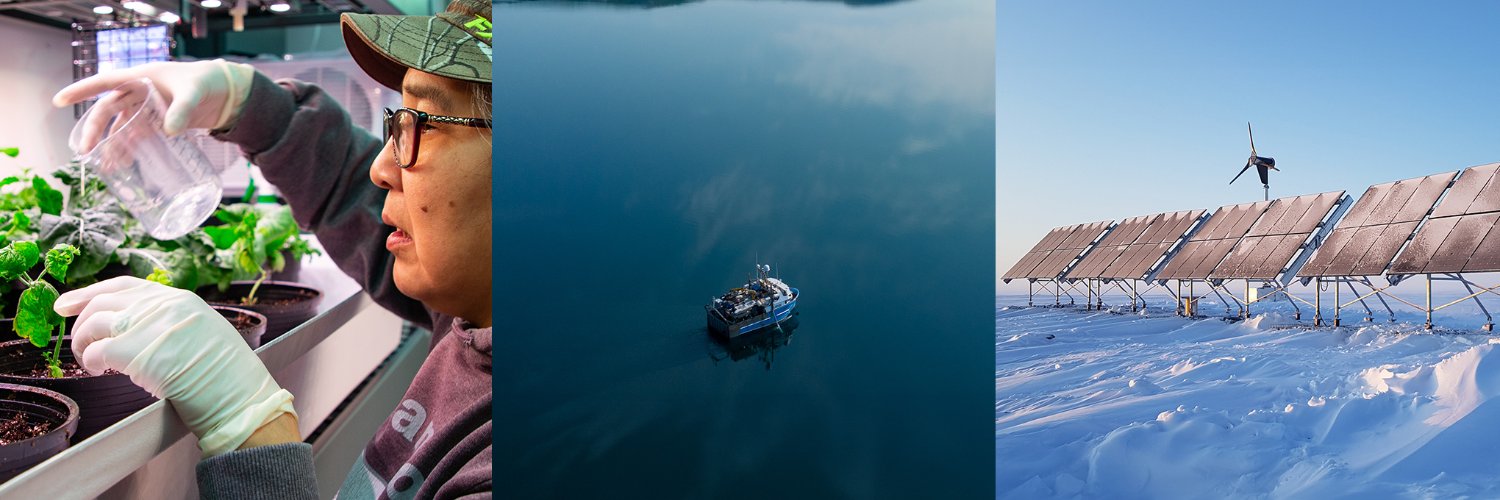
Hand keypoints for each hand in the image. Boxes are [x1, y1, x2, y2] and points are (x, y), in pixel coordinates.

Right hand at [52, 59, 256, 146]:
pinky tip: (124, 165)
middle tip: (86, 151)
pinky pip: (138, 135)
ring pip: (121, 126)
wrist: (228, 92)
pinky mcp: (160, 122)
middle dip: (94, 130)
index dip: (81, 90)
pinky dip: (130, 148)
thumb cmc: (209, 83)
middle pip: (108, 110)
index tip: (58, 100)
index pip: (105, 82)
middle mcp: (140, 92)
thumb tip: (169, 131)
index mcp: (142, 77)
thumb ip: (183, 109)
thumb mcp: (195, 93)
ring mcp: (149, 108)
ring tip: (107, 167)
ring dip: (112, 144)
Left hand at [54, 277, 295, 456]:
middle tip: (78, 341)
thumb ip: (171, 322)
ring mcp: (147, 326)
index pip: (126, 285)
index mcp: (179, 298)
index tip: (68, 302)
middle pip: (103, 302)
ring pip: (94, 324)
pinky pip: (96, 352)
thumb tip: (136, 328)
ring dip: (83, 343)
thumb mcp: (203, 330)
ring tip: (87, 358)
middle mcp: (162, 305)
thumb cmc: (226, 373)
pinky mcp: (135, 352)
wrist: (237, 394)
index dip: (91, 292)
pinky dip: (90, 361)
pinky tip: (95, 370)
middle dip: (81, 320)